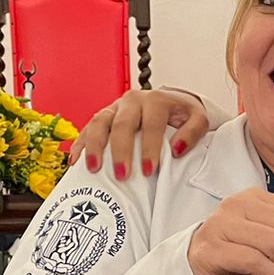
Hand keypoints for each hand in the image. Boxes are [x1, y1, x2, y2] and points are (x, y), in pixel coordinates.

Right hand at [69, 89, 210, 176]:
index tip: (149, 170)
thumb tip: (176, 149)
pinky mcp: (103, 117)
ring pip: (99, 123)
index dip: (149, 148)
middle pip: (122, 124)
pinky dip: (80, 144)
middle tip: (122, 174)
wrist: (171, 104)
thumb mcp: (198, 120)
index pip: (151, 124)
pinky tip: (75, 161)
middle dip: (121, 150)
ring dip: (94, 146)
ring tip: (93, 168)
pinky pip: (87, 129)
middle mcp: (133, 101)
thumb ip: (193, 132)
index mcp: (156, 100)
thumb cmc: (183, 116)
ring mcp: (114, 108)